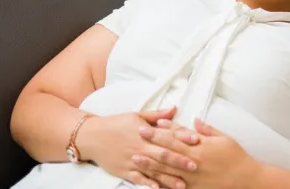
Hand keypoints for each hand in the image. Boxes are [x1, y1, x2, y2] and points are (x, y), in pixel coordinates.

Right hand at [75, 107, 193, 188]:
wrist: (92, 136)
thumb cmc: (116, 124)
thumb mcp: (137, 115)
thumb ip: (157, 115)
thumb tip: (175, 108)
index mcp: (145, 132)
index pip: (167, 135)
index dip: (183, 137)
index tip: (197, 140)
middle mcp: (140, 147)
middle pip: (163, 155)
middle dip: (179, 161)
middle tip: (195, 166)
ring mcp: (132, 160)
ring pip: (153, 170)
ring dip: (168, 177)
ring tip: (183, 184)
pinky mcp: (124, 171)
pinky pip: (138, 179)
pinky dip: (148, 184)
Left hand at [136, 118, 256, 188]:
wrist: (243, 179)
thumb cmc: (235, 158)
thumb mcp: (224, 138)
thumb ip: (207, 130)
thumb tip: (195, 121)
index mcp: (200, 147)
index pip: (179, 135)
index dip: (166, 129)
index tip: (155, 123)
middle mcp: (193, 161)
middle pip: (168, 150)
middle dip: (152, 141)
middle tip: (139, 134)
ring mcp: (190, 176)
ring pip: (165, 169)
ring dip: (149, 162)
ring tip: (136, 157)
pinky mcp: (191, 188)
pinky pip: (171, 185)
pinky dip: (159, 182)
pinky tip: (148, 180)